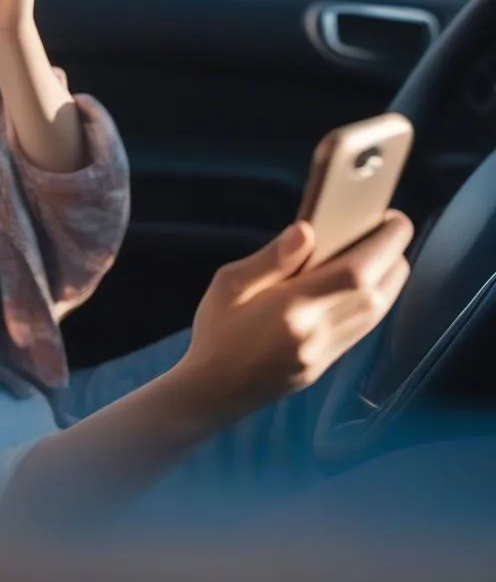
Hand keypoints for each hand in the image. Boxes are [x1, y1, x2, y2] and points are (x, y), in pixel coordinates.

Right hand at [178, 212, 412, 422]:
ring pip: (377, 312)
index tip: (390, 218)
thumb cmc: (216, 332)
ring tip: (383, 251)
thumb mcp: (229, 284)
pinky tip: (366, 284)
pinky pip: (364, 327)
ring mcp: (326, 352)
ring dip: (390, 279)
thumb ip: (271, 258)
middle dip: (394, 257)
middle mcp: (317, 332)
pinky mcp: (327, 364)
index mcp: (292, 308)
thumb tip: (306, 231)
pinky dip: (376, 300)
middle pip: (377, 293)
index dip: (383, 243)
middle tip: (389, 229)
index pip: (356, 273)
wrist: (214, 390)